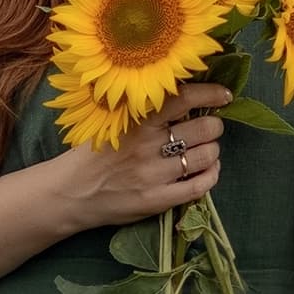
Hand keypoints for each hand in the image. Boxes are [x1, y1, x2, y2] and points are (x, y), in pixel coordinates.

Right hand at [71, 81, 230, 226]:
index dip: (211, 93)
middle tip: (209, 127)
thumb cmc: (93, 154)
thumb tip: (186, 97)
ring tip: (206, 150)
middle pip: (204, 128)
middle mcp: (148, 145)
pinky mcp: (156, 200)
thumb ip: (145, 111)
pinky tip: (209, 171)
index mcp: (137, 120)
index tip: (224, 95)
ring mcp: (153, 174)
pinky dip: (212, 175)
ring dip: (213, 151)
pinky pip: (199, 186)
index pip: (183, 98)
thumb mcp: (113, 122)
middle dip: (214, 126)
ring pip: (206, 156)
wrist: (69, 194)